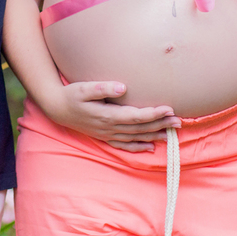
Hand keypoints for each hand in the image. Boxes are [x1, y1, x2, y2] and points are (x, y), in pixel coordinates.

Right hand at [46, 81, 180, 152]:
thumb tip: (122, 87)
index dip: (153, 113)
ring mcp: (108, 134)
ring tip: (172, 133)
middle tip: (179, 121)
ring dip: (154, 135)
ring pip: (136, 137)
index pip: (136, 116)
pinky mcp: (105, 137)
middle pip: (140, 128)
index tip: (169, 108)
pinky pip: (125, 145)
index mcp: (107, 115)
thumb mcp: (83, 88)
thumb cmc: (71, 95)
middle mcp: (110, 128)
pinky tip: (150, 147)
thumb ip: (102, 88)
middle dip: (160, 124)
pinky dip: (138, 147)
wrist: (57, 109)